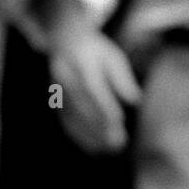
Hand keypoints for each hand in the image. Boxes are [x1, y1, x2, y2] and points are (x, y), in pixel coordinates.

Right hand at [50, 29, 140, 152]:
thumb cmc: (96, 52)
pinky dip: (80, 137)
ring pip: (72, 115)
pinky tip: (96, 149)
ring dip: (91, 134)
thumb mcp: (113, 57)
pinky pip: (65, 121)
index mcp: (78, 57)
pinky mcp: (53, 100)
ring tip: (112, 148)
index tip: (119, 119)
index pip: (91, 85)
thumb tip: (135, 100)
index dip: (104, 104)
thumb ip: (123, 77)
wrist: (63, 39)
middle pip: (80, 102)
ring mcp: (54, 87)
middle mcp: (62, 72)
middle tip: (118, 141)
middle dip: (98, 123)